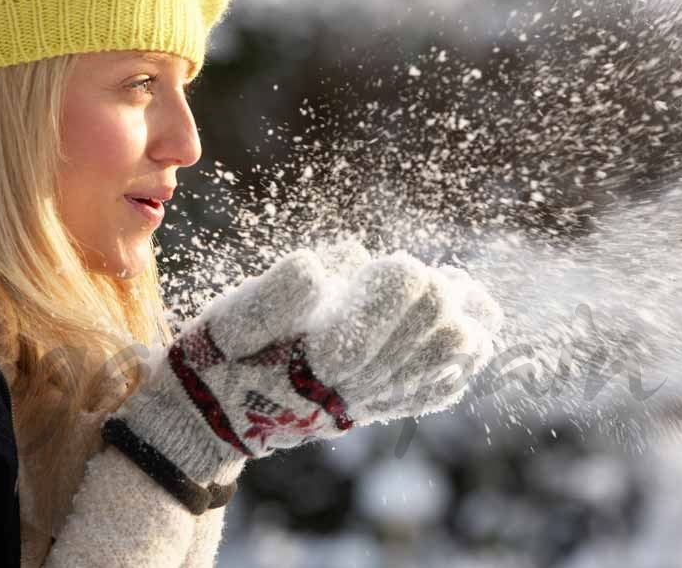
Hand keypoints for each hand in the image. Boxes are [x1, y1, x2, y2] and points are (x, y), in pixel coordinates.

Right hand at [105, 247, 499, 490]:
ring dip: (464, 320)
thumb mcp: (232, 316)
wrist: (213, 418)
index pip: (398, 311)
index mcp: (327, 354)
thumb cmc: (222, 356)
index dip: (408, 279)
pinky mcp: (375, 409)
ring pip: (447, 360)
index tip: (395, 263)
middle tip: (425, 275)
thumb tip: (316, 269)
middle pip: (436, 330)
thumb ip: (275, 293)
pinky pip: (435, 391)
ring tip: (457, 293)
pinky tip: (468, 337)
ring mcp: (372, 398)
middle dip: (439, 294)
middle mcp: (358, 381)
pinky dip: (460, 360)